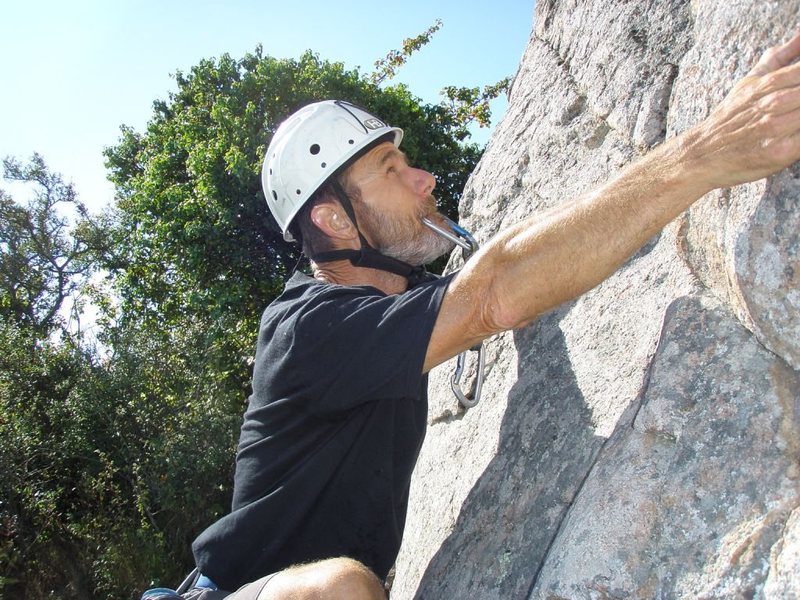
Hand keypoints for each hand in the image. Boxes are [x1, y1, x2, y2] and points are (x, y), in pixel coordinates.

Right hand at [687, 31, 799, 188]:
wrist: (701, 154)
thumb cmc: (729, 118)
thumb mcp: (749, 82)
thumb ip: (780, 57)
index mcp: (769, 84)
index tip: (797, 88)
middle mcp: (773, 104)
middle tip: (796, 101)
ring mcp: (776, 128)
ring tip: (795, 112)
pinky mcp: (779, 152)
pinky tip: (797, 132)